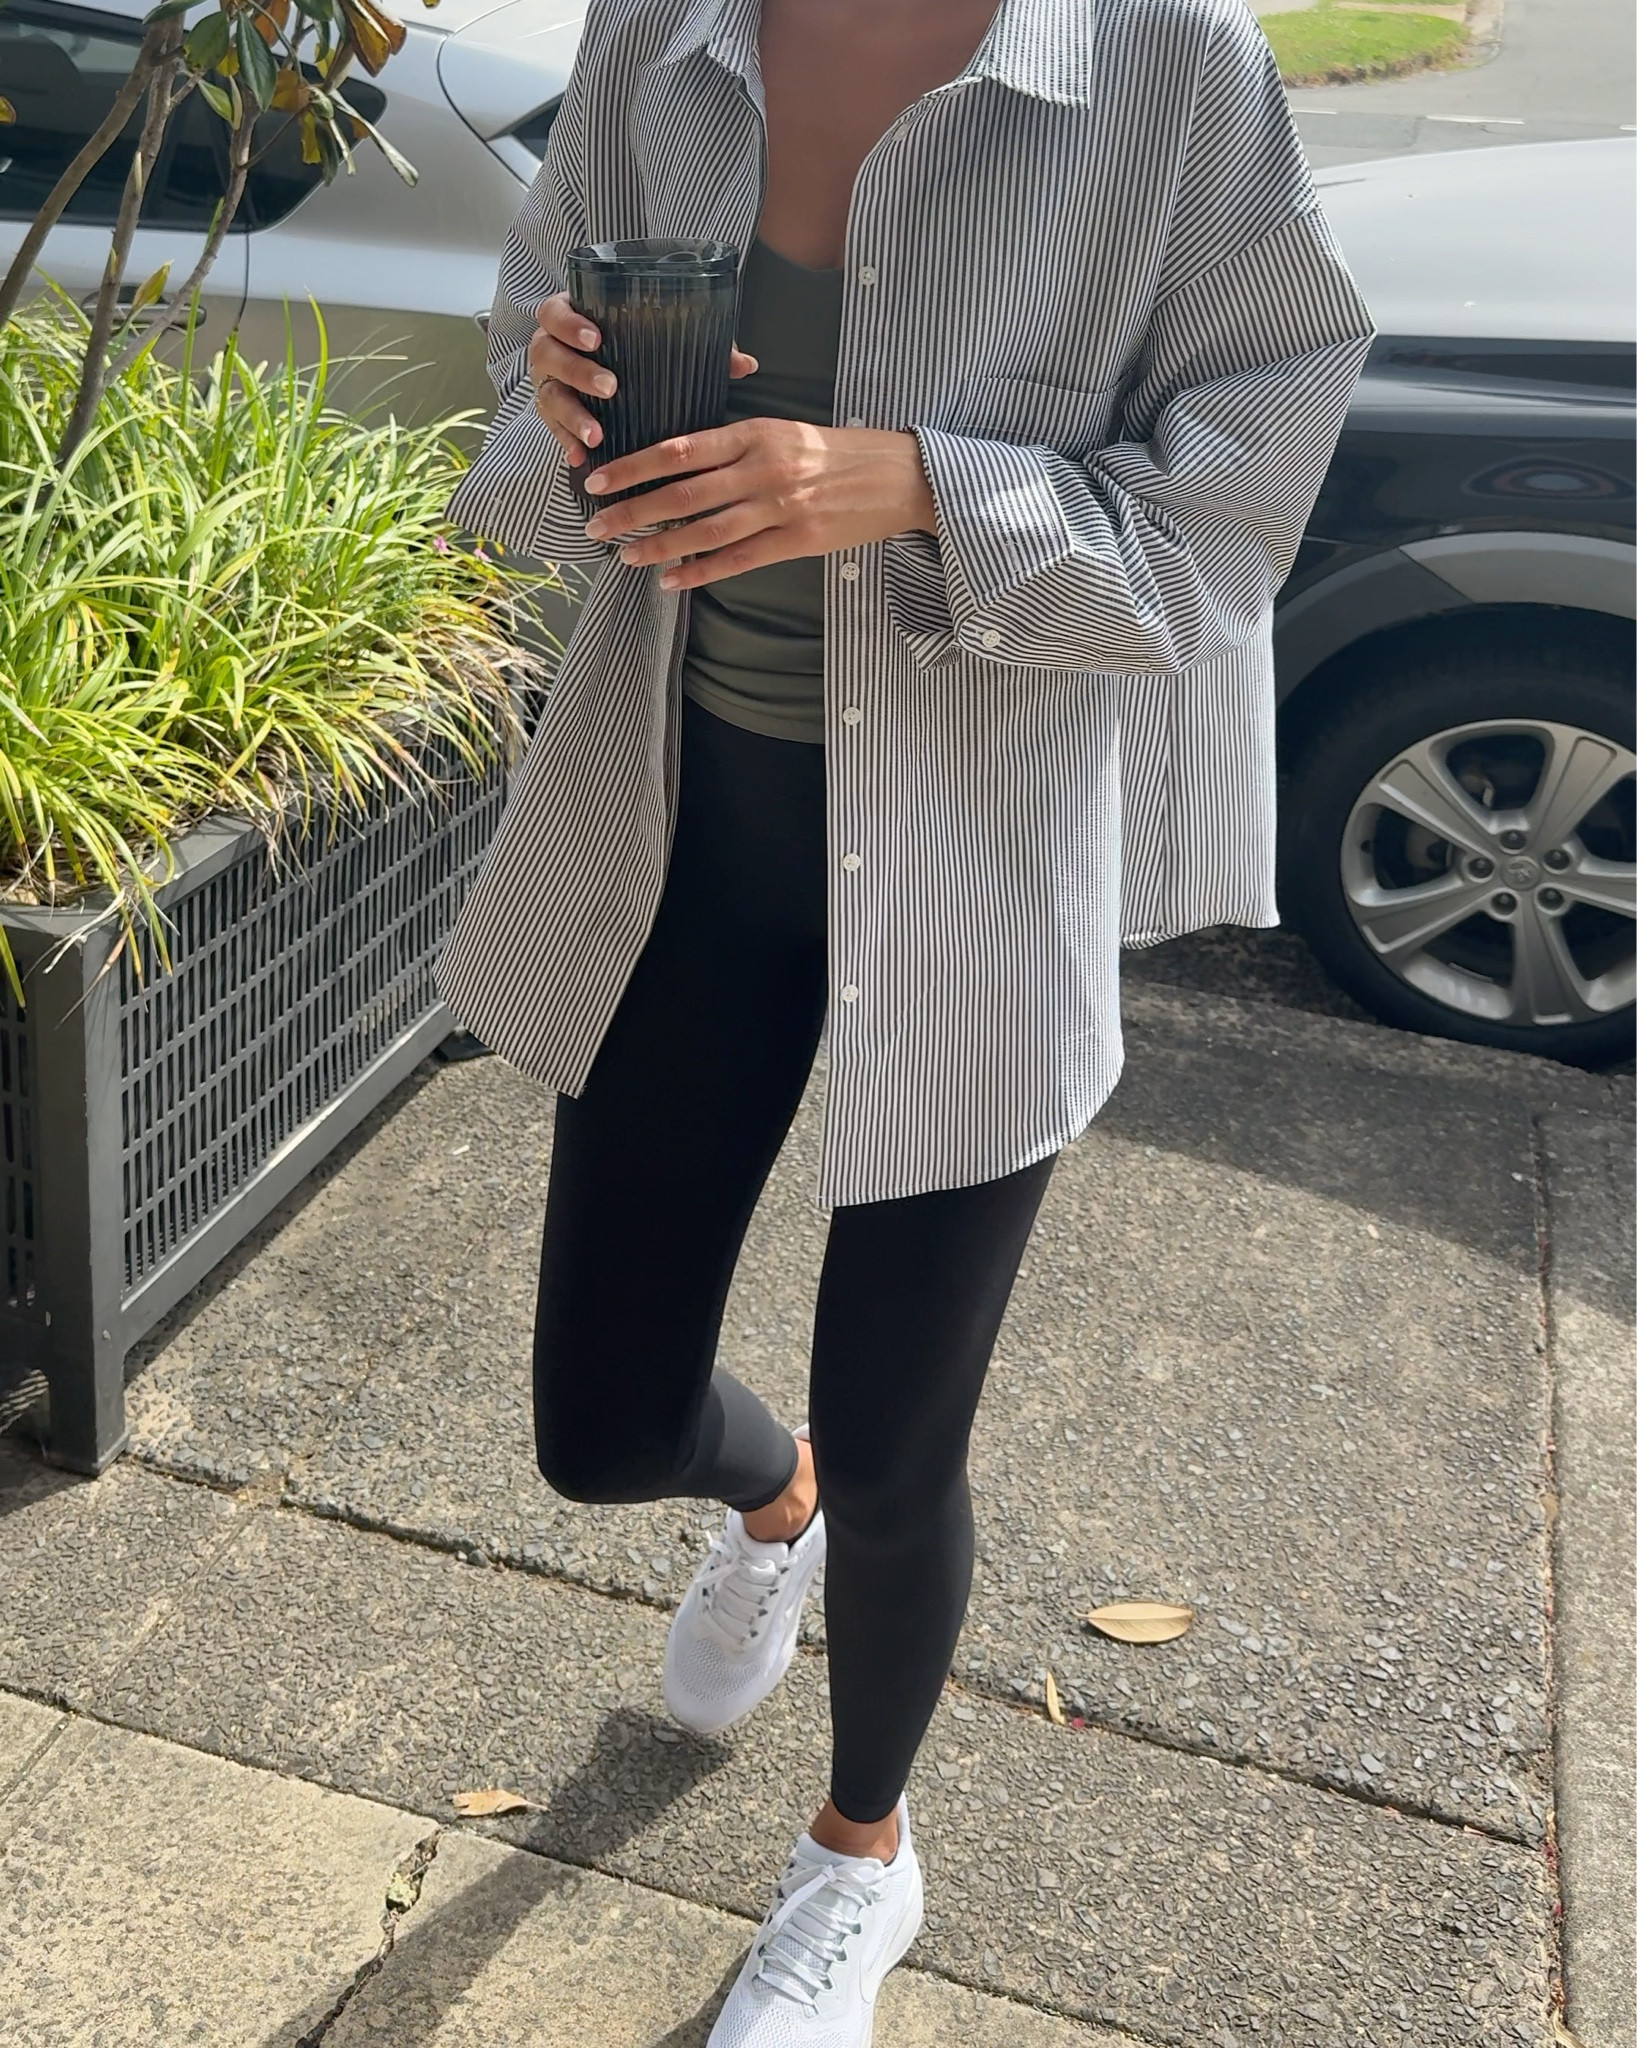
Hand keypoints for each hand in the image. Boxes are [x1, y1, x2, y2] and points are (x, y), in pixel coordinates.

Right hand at [528, 293, 757, 467]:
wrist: (608, 374)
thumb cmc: (638, 350)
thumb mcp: (663, 343)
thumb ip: (701, 346)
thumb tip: (746, 365)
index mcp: (574, 318)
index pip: (556, 312)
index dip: (570, 323)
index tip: (596, 337)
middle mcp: (553, 348)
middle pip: (547, 352)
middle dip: (577, 370)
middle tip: (610, 387)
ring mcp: (549, 382)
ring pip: (548, 395)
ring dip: (572, 415)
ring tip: (597, 435)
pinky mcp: (552, 414)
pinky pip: (551, 429)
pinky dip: (565, 443)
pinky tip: (581, 457)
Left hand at [580, 419, 937, 588]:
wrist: (900, 475)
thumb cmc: (840, 453)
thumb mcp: (786, 431)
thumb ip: (739, 444)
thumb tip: (684, 461)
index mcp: (755, 433)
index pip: (678, 449)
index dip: (632, 466)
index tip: (598, 479)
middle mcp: (762, 467)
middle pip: (681, 492)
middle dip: (631, 510)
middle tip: (594, 525)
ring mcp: (780, 506)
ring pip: (705, 529)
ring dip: (659, 546)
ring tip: (624, 556)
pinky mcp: (798, 540)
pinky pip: (739, 559)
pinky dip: (702, 571)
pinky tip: (672, 580)